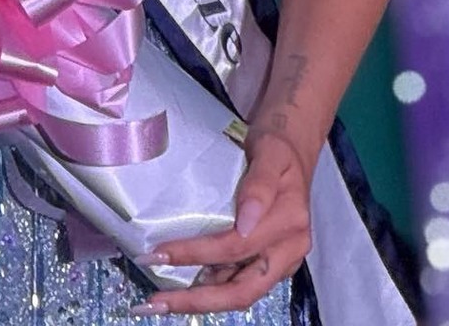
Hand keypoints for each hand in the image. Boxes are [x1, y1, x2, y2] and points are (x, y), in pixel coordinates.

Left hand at [137, 126, 314, 314]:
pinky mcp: (268, 263)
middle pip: (242, 290)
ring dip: (201, 300)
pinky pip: (238, 283)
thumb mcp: (270, 151)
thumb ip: (260, 184)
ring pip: (239, 294)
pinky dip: (210, 289)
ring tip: (163, 301)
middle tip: (156, 301)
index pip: (237, 247)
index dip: (197, 253)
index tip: (160, 253)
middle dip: (197, 300)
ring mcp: (280, 261)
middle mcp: (288, 251)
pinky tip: (183, 287)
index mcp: (290, 223)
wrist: (291, 146)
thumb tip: (245, 223)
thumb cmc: (276, 146)